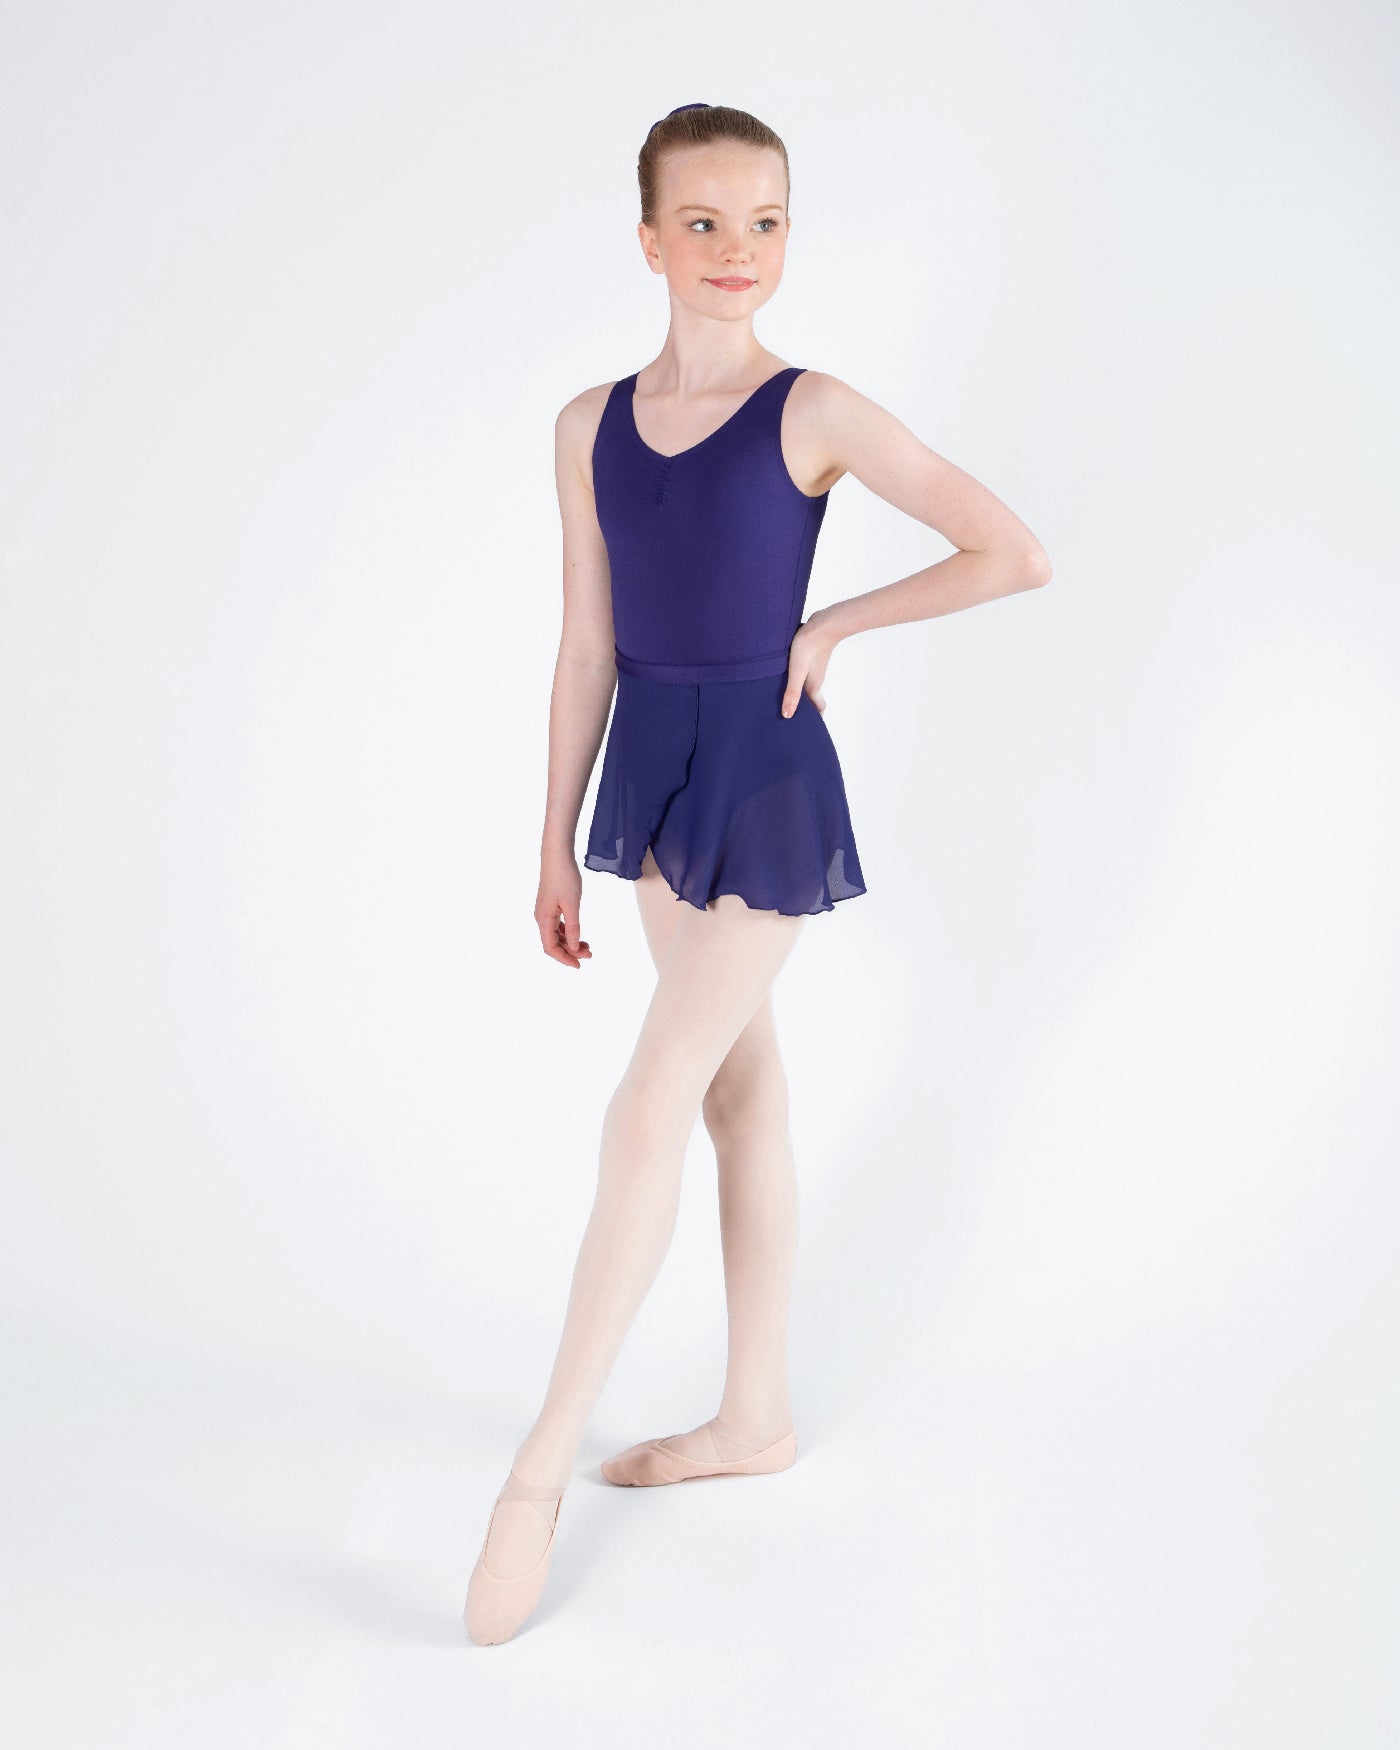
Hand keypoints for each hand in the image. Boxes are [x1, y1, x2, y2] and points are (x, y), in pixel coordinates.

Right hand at [535, 849, 591, 967]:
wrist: (557, 856)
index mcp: (543, 919)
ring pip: (556, 935)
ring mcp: (545, 912)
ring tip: (587, 945)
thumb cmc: (564, 877)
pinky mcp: (550, 906)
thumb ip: (573, 927)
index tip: (579, 964)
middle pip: (553, 943)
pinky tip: (578, 934)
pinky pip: (557, 926)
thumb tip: (573, 947)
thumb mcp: (572, 905)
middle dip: (570, 951)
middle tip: (590, 954)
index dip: (564, 958)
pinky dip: (568, 933)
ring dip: (570, 943)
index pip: (550, 947)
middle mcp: (541, 918)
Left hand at [780, 612, 839, 717]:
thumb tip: (787, 716)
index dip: (814, 720)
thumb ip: (791, 692)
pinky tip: (783, 676)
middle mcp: (814, 679)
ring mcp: (813, 668)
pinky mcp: (809, 656)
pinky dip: (795, 680)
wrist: (824, 623)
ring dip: (798, 693)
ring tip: (782, 699)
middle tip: (790, 717)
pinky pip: (802, 673)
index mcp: (813, 687)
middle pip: (810, 698)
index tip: (807, 730)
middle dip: (803, 709)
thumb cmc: (810, 646)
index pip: (817, 708)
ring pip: (806, 685)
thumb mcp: (796, 672)